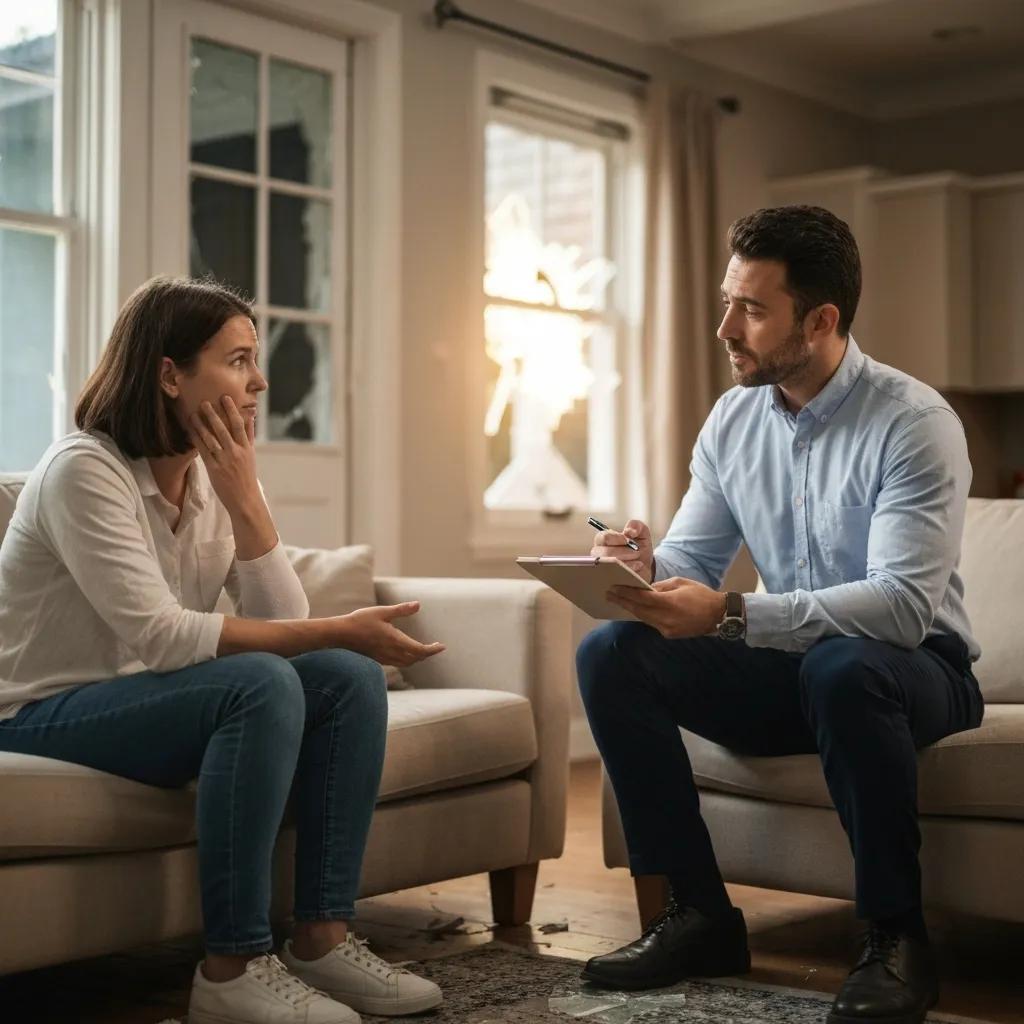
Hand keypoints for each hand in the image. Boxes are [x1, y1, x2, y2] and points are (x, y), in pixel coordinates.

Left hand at [188, 396, 261, 516]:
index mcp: (246, 448)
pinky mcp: (214, 468)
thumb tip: (250, 418)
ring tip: (194, 413)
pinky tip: (190, 430)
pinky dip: (196, 439)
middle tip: (204, 402)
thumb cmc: (247, 477)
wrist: (245, 499)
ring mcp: (224, 460)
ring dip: (202, 424)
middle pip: (224, 429)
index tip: (225, 398)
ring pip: (212, 438)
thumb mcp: (251, 455)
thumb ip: (249, 436)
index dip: (232, 410)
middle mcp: (236, 452)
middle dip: (214, 414)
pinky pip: (203, 450)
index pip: (239, 425)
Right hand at [339, 602, 445, 666]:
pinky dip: (406, 659)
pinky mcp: (377, 659)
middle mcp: (391, 652)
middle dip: (427, 653)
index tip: (442, 646)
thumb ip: (401, 610)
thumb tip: (418, 605)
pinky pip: (397, 663)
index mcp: (395, 641)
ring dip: (417, 658)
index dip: (433, 650)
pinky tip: (405, 652)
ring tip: (423, 649)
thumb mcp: (382, 612)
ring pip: (406, 663)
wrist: (340, 635)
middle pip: (415, 658)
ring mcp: (384, 657)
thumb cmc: (360, 621)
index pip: (420, 650)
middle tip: (436, 646)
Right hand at [591, 518, 653, 581]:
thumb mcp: (642, 533)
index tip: (628, 540)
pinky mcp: (608, 580)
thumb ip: (636, 525)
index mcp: (603, 539)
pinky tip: (636, 570)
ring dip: (625, 564)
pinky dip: (626, 573)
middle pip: (604, 553)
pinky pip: (613, 578)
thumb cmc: (639, 547)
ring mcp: (602, 568)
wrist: (646, 566)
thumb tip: (629, 531)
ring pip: (608, 566)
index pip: (603, 537)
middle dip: (622, 552)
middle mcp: (598, 554)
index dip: (616, 538)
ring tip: (639, 563)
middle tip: (637, 552)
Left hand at [607, 577, 726, 638]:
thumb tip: (646, 589)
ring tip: (619, 601)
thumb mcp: (681, 583)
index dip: (626, 593)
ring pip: (643, 618)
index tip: (614, 588)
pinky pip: (652, 623)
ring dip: (631, 610)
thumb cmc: (701, 595)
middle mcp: (666, 618)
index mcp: (670, 603)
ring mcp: (667, 629)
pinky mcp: (669, 634)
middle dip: (623, 602)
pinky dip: (643, 616)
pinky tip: (636, 610)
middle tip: (609, 595)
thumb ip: (661, 586)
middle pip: (639, 610)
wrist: (719, 615)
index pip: (642, 598)